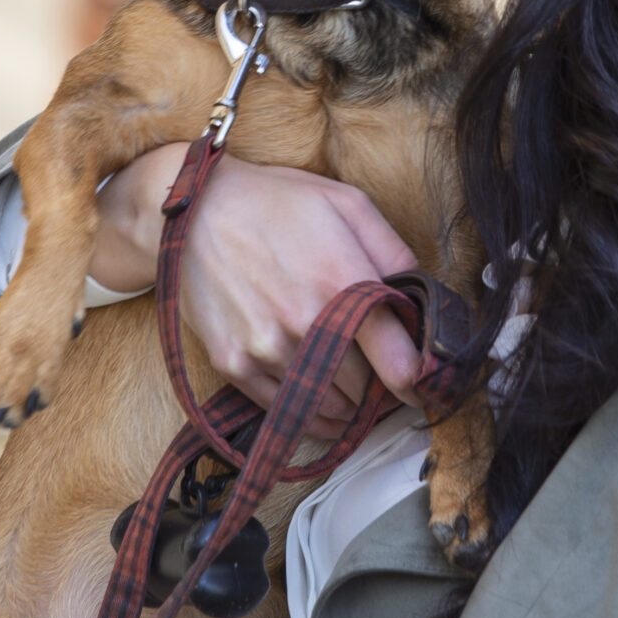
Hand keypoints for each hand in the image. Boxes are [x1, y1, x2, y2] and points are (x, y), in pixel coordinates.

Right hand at [90, 142, 421, 427]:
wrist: (194, 209)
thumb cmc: (277, 203)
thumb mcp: (347, 204)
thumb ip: (394, 252)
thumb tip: (424, 299)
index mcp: (343, 281)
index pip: (400, 364)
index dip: (419, 383)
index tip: (424, 387)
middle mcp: (306, 322)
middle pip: (365, 390)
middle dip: (379, 388)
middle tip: (379, 375)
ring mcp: (266, 347)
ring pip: (328, 407)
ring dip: (347, 405)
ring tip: (351, 390)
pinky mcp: (233, 362)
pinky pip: (284, 412)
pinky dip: (309, 415)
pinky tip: (319, 401)